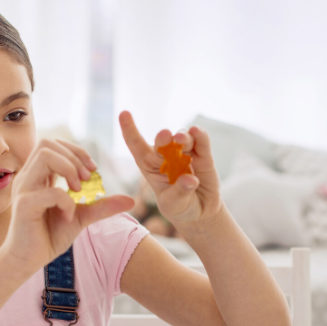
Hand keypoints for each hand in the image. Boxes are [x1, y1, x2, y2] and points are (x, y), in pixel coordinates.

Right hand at [2, 138, 133, 273]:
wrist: (27, 260)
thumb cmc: (49, 236)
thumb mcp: (81, 217)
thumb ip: (102, 206)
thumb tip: (131, 200)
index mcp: (38, 176)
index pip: (54, 145)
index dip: (77, 152)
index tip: (92, 171)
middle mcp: (28, 178)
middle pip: (48, 144)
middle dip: (74, 157)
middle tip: (87, 180)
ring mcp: (24, 189)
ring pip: (45, 156)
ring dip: (69, 169)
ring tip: (78, 191)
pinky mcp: (24, 205)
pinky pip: (51, 192)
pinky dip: (66, 201)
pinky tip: (68, 216)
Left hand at [119, 111, 222, 228]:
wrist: (201, 212)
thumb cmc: (180, 207)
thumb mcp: (175, 204)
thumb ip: (180, 192)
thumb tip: (190, 179)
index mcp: (151, 166)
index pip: (137, 146)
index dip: (130, 130)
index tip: (123, 113)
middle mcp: (167, 156)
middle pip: (162, 141)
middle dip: (163, 138)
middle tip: (165, 136)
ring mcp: (185, 153)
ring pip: (183, 138)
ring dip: (182, 136)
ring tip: (181, 139)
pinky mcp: (203, 155)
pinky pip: (202, 141)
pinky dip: (200, 135)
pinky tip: (197, 132)